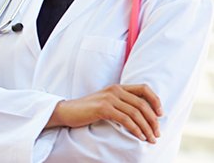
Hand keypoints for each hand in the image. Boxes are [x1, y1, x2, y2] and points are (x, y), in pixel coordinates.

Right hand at [47, 84, 163, 142]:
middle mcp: (115, 90)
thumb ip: (121, 103)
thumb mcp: (106, 103)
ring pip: (136, 113)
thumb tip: (142, 116)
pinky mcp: (103, 108)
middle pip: (143, 104)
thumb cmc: (87, 110)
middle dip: (153, 121)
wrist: (66, 111)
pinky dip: (136, 129)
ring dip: (147, 128)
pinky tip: (139, 136)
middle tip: (157, 134)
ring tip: (151, 139)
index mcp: (117, 87)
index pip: (144, 88)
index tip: (161, 115)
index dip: (156, 100)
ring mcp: (109, 98)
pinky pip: (126, 119)